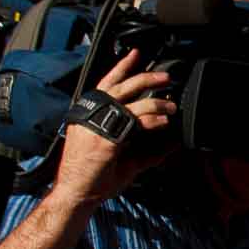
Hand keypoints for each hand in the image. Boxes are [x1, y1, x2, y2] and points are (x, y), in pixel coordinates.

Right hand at [50, 50, 177, 207]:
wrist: (76, 194)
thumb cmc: (94, 177)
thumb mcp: (124, 159)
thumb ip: (147, 150)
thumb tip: (171, 144)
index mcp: (90, 114)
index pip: (106, 84)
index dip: (122, 68)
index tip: (136, 54)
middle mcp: (91, 116)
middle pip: (121, 87)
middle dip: (146, 78)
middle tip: (165, 76)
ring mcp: (97, 127)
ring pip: (130, 103)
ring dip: (156, 102)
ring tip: (171, 106)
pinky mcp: (106, 141)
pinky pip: (133, 123)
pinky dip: (151, 121)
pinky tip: (163, 122)